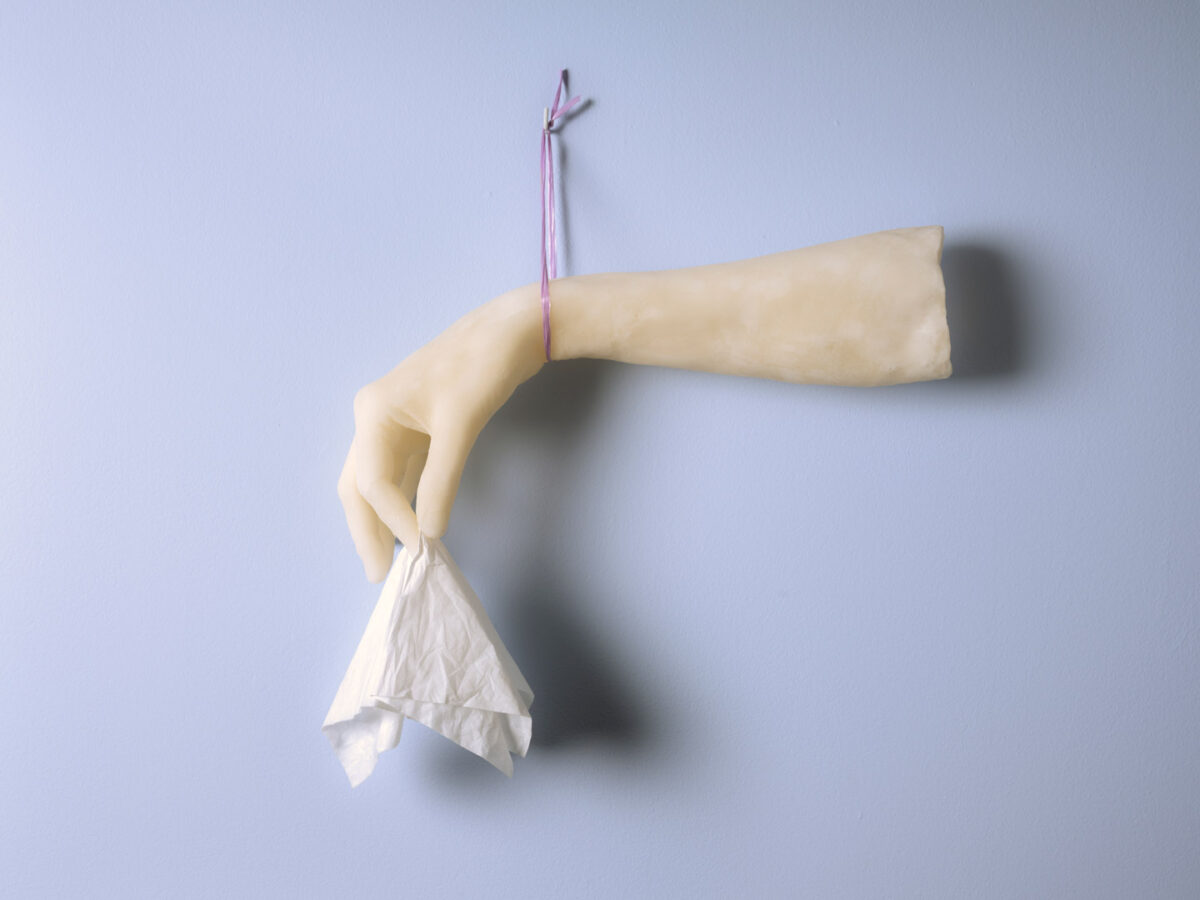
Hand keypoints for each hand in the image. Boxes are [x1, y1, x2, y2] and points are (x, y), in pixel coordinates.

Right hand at [338, 288, 544, 580]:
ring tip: (390, 561)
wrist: (509, 331)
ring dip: (384, 520)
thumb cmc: (481, 367)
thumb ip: (442, 481)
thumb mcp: (461, 426)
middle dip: (367, 531)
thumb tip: (430, 532)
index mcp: (374, 413)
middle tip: (379, 576)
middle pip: (359, 486)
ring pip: (378, 482)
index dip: (393, 519)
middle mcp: (374, 418)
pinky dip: (404, 501)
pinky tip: (411, 527)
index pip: (372, 482)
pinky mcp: (416, 428)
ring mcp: (393, 424)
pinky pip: (401, 473)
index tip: (419, 548)